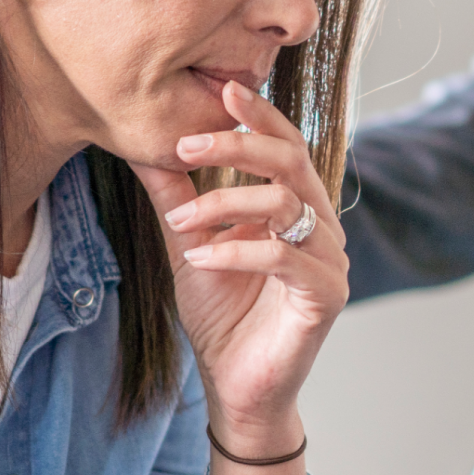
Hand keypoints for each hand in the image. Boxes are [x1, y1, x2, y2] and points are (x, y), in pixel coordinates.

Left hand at [131, 79, 348, 447]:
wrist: (237, 386)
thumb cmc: (222, 316)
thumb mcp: (190, 243)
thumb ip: (176, 197)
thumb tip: (143, 145)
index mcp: (297, 208)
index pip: (287, 146)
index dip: (260, 115)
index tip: (224, 88)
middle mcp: (322, 227)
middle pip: (291, 161)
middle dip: (236, 145)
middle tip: (185, 144)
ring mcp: (329, 260)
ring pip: (285, 204)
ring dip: (224, 203)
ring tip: (181, 223)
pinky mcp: (326, 295)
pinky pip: (282, 257)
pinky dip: (235, 252)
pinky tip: (200, 258)